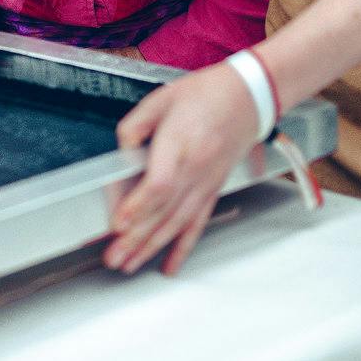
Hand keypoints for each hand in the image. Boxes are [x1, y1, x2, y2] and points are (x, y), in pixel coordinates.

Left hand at [105, 63, 256, 275]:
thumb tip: (120, 157)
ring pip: (178, 223)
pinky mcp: (212, 190)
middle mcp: (195, 169)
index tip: (118, 224)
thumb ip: (133, 128)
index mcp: (180, 144)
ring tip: (130, 265)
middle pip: (164, 211)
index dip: (137, 207)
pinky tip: (169, 265)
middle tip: (114, 258)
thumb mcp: (160, 100)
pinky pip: (197, 224)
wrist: (246, 98)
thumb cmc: (204, 95)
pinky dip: (182, 247)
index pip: (158, 185)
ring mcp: (206, 183)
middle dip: (136, 239)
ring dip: (152, 248)